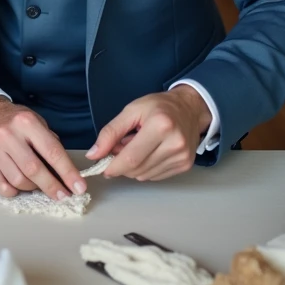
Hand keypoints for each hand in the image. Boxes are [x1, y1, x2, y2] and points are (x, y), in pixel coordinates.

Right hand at [0, 96, 86, 199]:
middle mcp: (8, 135)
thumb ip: (50, 142)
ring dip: (33, 188)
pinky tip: (19, 187)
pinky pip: (1, 186)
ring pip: (18, 180)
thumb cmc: (15, 119)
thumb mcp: (36, 121)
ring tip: (39, 185)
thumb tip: (66, 171)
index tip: (78, 187)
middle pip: (34, 169)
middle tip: (64, 196)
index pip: (52, 151)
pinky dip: (14, 191)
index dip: (67, 172)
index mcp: (26, 123)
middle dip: (52, 186)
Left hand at [87, 86, 211, 181]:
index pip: (131, 158)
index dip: (114, 166)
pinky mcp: (185, 165)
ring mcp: (182, 157)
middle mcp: (174, 144)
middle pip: (138, 169)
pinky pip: (156, 177)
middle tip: (120, 150)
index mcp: (160, 126)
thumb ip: (110, 132)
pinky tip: (149, 153)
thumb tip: (94, 154)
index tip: (103, 167)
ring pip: (145, 176)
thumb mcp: (131, 111)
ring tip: (137, 148)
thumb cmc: (159, 107)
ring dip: (134, 167)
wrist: (190, 108)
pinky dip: (146, 169)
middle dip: (122, 166)